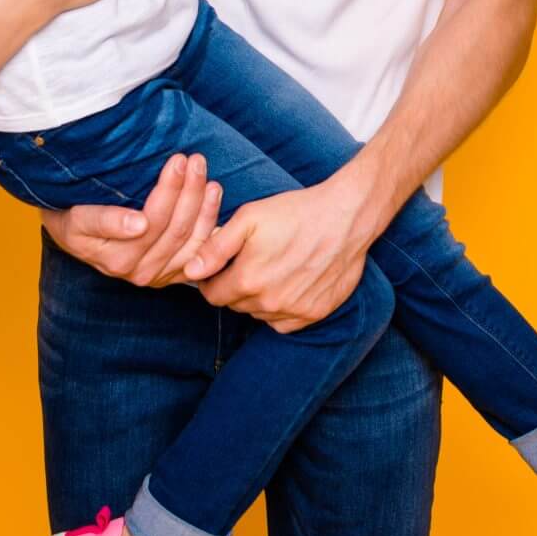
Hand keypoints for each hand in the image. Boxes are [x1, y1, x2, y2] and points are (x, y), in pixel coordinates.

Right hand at [39, 152, 225, 287]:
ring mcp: (159, 275)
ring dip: (203, 203)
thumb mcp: (76, 218)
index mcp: (117, 260)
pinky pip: (200, 248)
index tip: (178, 160)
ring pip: (192, 238)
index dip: (169, 190)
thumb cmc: (72, 218)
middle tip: (194, 158)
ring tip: (204, 171)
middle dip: (188, 190)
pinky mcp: (174, 273)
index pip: (153, 221)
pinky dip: (211, 221)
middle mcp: (139, 272)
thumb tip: (137, 225)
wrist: (72, 236)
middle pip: (175, 229)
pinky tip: (214, 195)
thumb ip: (103, 221)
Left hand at [190, 172, 384, 331]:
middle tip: (249, 261)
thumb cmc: (295, 212)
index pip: (212, 295)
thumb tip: (190, 272)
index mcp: (247, 280)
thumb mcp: (249, 219)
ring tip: (272, 267)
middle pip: (235, 304)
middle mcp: (268, 303)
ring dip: (258, 297)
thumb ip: (216, 248)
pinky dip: (280, 308)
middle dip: (235, 286)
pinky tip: (288, 283)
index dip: (212, 280)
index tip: (221, 266)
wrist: (346, 218)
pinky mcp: (314, 314)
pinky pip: (284, 322)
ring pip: (259, 313)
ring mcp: (293, 311)